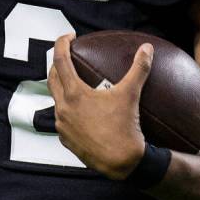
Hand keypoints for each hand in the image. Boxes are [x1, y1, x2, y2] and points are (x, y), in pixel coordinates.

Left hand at [47, 34, 152, 178]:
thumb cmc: (125, 128)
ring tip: (75, 82)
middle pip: (52, 78)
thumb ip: (139, 68)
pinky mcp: (66, 140)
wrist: (122, 163)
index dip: (62, 43)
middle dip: (58, 63)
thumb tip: (147, 48)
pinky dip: (68, 108)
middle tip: (69, 56)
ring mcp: (62, 125)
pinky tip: (81, 109)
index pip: (60, 60)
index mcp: (74, 94)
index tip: (70, 36)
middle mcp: (63, 108)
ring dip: (62, 87)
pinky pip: (62, 119)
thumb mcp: (131, 94)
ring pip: (56, 99)